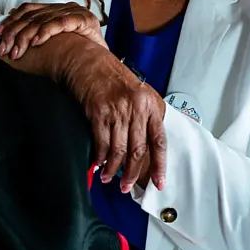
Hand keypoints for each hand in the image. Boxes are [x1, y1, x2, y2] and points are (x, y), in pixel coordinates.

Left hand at [0, 2, 104, 59]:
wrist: (100, 64)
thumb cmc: (76, 55)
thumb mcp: (52, 42)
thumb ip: (35, 32)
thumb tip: (10, 25)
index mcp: (56, 9)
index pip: (28, 10)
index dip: (11, 20)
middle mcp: (65, 7)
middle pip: (32, 16)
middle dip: (14, 33)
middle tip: (3, 48)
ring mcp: (75, 12)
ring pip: (43, 20)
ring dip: (26, 37)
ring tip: (17, 51)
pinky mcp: (84, 20)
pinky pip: (60, 23)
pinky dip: (46, 32)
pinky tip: (36, 43)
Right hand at [61, 44, 167, 192]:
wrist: (89, 62)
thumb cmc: (113, 79)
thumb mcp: (138, 94)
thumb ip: (144, 118)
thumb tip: (145, 150)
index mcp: (150, 105)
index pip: (159, 141)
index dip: (159, 165)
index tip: (159, 183)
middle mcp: (136, 108)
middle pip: (138, 150)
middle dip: (132, 173)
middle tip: (127, 187)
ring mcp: (117, 109)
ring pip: (119, 150)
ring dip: (114, 169)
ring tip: (108, 178)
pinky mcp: (98, 112)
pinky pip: (101, 143)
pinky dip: (99, 157)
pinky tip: (97, 164)